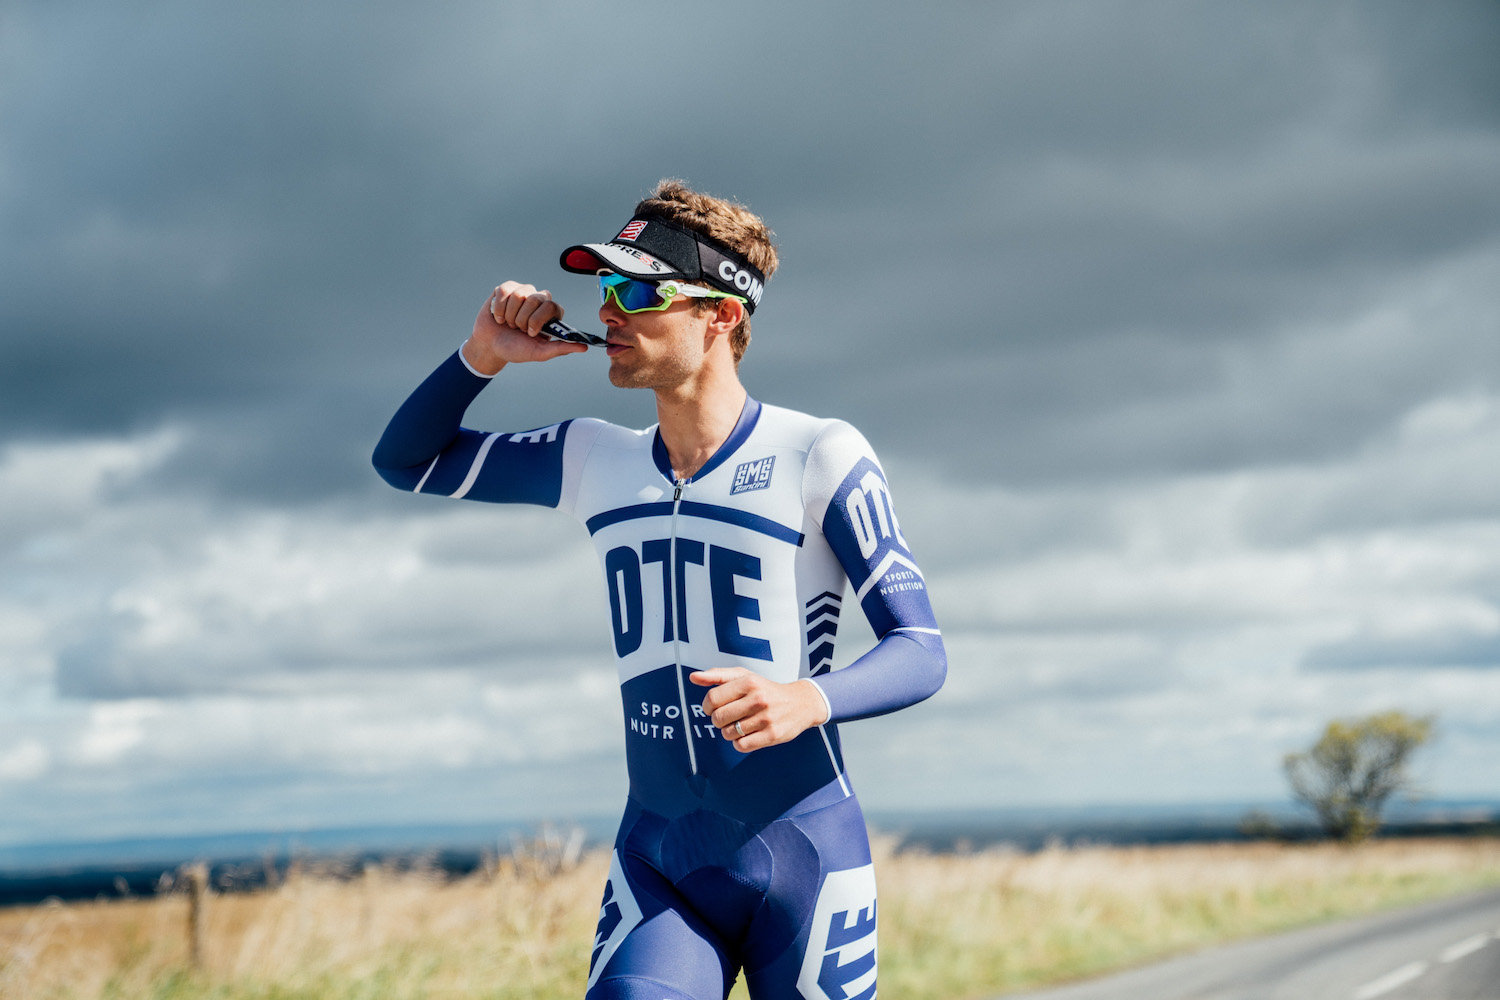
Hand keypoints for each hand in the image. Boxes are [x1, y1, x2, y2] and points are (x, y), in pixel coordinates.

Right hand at [462, 281, 586, 374]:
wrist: (490, 346)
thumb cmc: (516, 349)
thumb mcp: (539, 353)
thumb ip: (561, 348)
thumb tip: (584, 347)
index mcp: (551, 314)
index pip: (552, 306)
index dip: (538, 319)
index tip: (530, 333)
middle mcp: (540, 300)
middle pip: (536, 298)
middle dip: (522, 319)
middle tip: (518, 329)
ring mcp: (523, 292)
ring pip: (519, 295)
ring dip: (509, 315)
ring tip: (508, 323)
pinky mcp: (507, 288)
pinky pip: (504, 291)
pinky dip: (498, 308)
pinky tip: (498, 316)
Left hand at [690, 668, 829, 752]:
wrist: (801, 703)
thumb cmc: (766, 689)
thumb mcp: (744, 676)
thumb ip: (717, 675)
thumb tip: (693, 677)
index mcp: (749, 682)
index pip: (713, 698)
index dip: (707, 706)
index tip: (713, 707)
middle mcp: (758, 699)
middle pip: (718, 718)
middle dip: (718, 720)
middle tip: (727, 717)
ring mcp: (766, 718)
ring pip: (728, 733)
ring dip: (729, 732)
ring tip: (740, 725)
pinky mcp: (772, 735)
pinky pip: (741, 746)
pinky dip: (739, 743)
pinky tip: (747, 735)